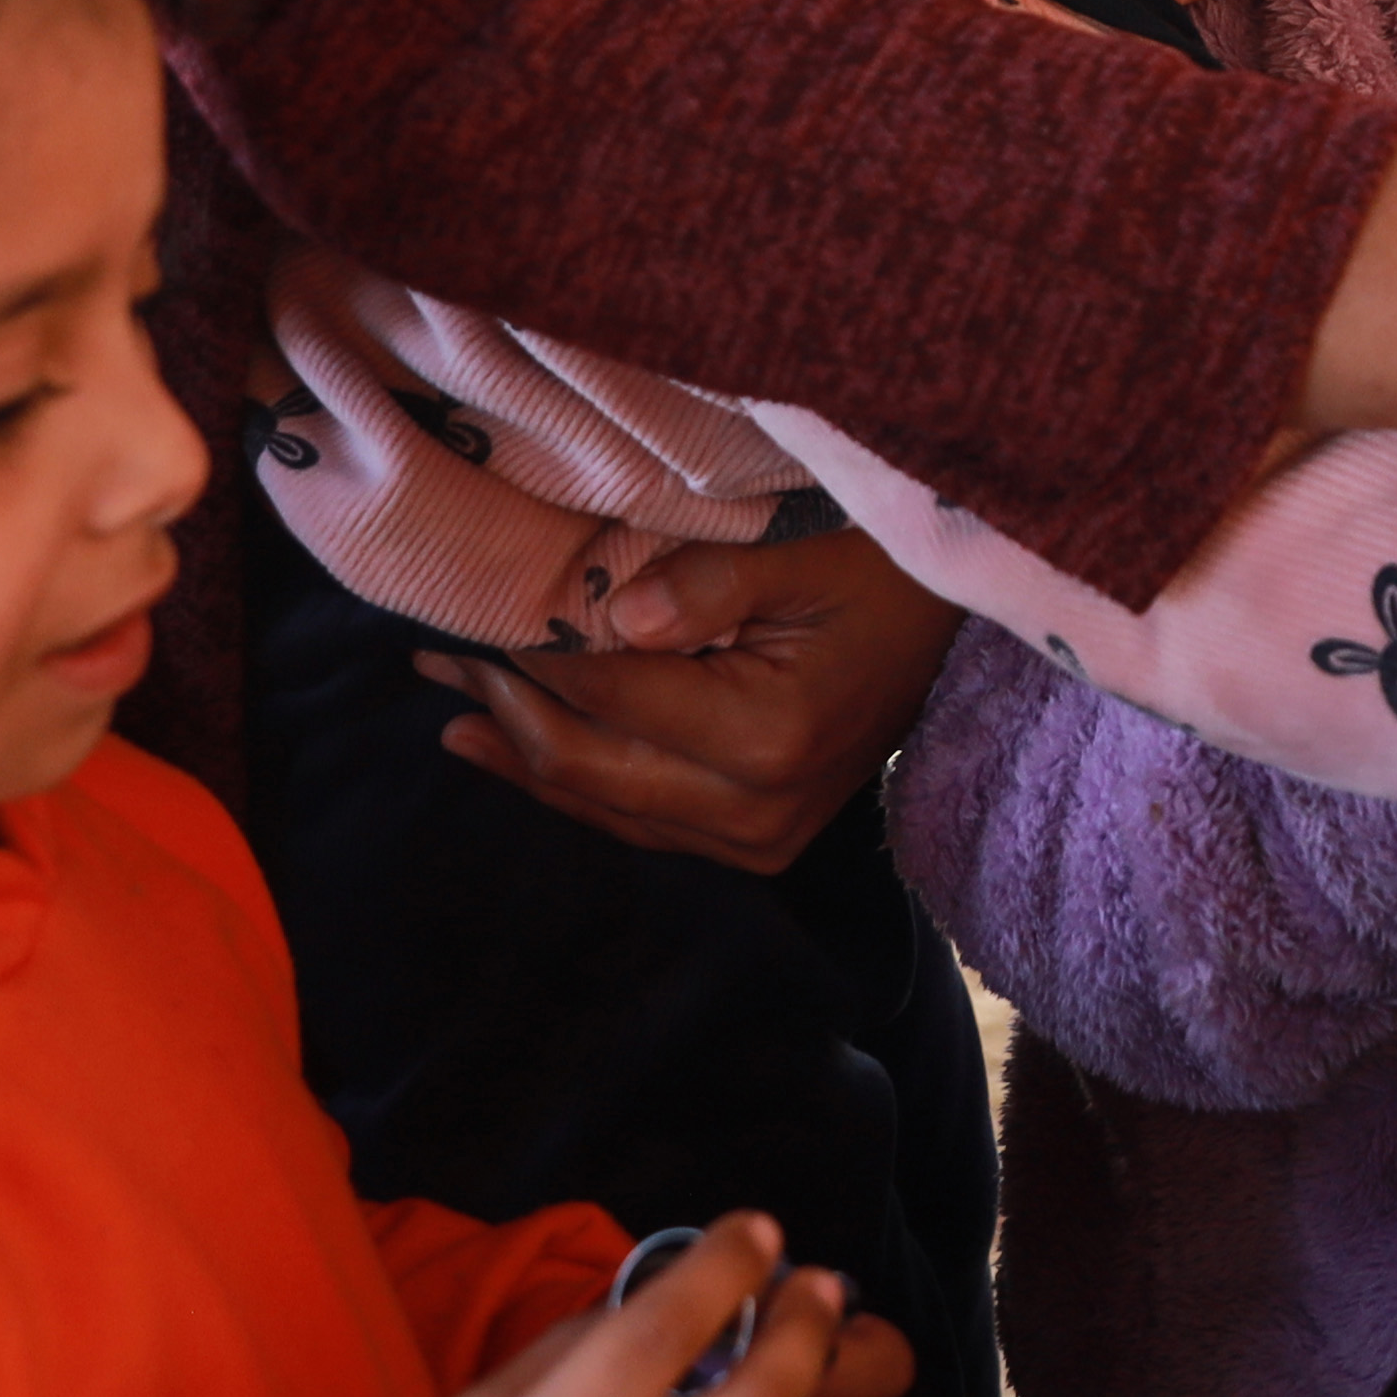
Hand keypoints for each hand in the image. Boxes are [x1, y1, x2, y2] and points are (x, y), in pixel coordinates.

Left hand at [429, 533, 962, 872]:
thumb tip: (609, 619)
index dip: (531, 654)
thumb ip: (709, 582)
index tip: (467, 611)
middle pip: (592, 766)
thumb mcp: (810, 551)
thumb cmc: (887, 568)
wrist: (961, 626)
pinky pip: (640, 820)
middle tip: (435, 656)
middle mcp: (758, 810)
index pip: (612, 693)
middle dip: (506, 710)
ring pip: (606, 806)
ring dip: (524, 754)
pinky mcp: (757, 844)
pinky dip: (575, 783)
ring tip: (451, 708)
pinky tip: (520, 752)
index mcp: (769, 736)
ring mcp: (759, 840)